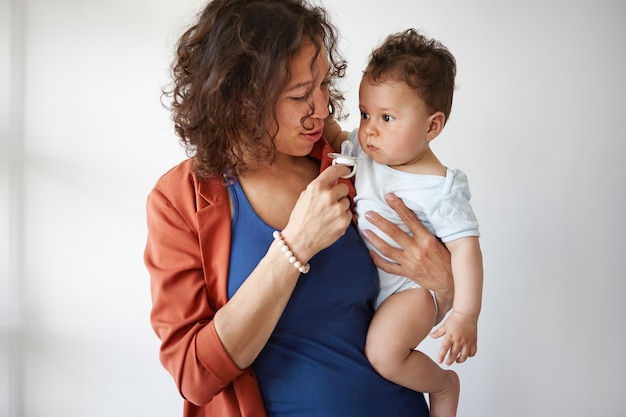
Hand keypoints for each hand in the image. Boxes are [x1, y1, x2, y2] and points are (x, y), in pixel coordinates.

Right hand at [282, 164, 352, 261]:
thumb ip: (319, 187)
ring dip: (340, 206)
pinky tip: (331, 222)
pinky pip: (348, 214)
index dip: (343, 169)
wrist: (299, 240)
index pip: (335, 170)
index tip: (346, 170)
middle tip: (330, 202)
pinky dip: (342, 217)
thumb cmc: (300, 220)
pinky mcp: (344, 221)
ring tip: (328, 215)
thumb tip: (332, 181)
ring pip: (347, 201)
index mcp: (316, 188)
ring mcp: (337, 209)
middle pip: (344, 187)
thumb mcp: (305, 197)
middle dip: (339, 193)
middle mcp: (328, 196)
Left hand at [362, 193, 453, 322]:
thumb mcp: (440, 241)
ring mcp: (410, 263)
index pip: (410, 219)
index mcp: (427, 239)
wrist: (451, 282)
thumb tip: (413, 215)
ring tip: (365, 231)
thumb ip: (427, 231)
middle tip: (368, 214)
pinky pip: (388, 267)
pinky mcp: (407, 273)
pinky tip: (370, 253)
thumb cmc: (447, 259)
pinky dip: (378, 260)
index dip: (398, 206)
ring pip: (387, 250)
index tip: (388, 197)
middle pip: (394, 232)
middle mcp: (417, 250)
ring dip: (374, 240)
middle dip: (379, 222)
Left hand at [430, 311, 477, 364]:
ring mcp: (467, 341)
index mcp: (450, 336)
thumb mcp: (444, 325)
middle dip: (450, 360)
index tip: (439, 361)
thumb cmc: (455, 318)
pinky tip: (466, 355)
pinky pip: (473, 352)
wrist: (466, 313)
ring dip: (460, 360)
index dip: (441, 356)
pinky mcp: (473, 341)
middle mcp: (459, 340)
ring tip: (457, 361)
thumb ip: (438, 332)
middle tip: (447, 363)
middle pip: (454, 354)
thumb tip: (431, 336)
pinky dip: (470, 355)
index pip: (444, 348)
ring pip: (464, 355)